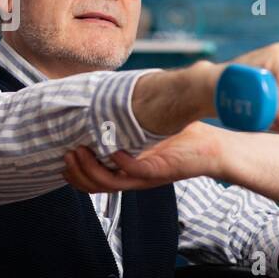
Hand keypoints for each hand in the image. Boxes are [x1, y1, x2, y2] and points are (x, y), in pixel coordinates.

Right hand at [63, 121, 222, 192]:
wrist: (215, 147)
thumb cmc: (185, 135)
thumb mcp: (150, 124)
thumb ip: (131, 114)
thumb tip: (112, 92)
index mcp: (128, 168)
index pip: (94, 178)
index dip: (76, 172)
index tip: (64, 155)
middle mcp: (134, 176)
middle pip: (94, 185)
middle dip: (76, 172)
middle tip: (67, 154)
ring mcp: (145, 176)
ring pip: (108, 183)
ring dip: (90, 170)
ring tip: (79, 153)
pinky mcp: (159, 172)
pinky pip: (132, 173)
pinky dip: (119, 163)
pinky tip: (112, 149)